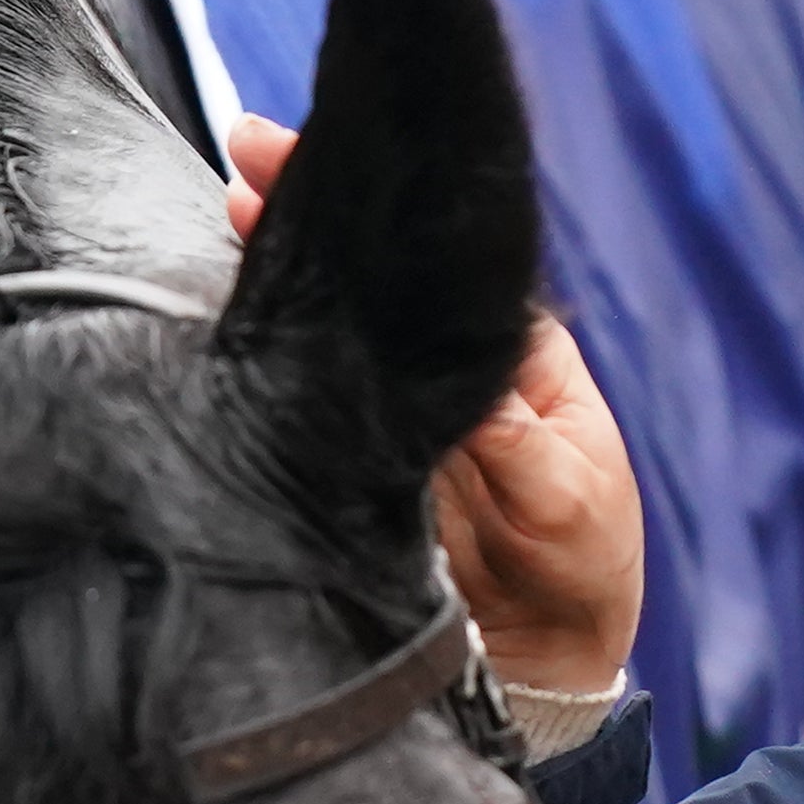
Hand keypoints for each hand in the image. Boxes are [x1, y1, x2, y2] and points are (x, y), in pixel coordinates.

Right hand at [218, 110, 643, 689]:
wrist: (544, 654)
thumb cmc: (578, 563)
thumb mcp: (567, 500)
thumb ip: (514, 446)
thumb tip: (465, 398)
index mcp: (507, 352)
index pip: (436, 258)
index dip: (380, 206)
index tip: (320, 157)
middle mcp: (439, 365)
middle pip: (372, 268)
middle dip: (309, 205)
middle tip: (245, 149)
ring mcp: (387, 407)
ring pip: (328, 317)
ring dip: (276, 264)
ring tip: (229, 206)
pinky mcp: (346, 458)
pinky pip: (301, 392)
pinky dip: (262, 347)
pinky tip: (224, 309)